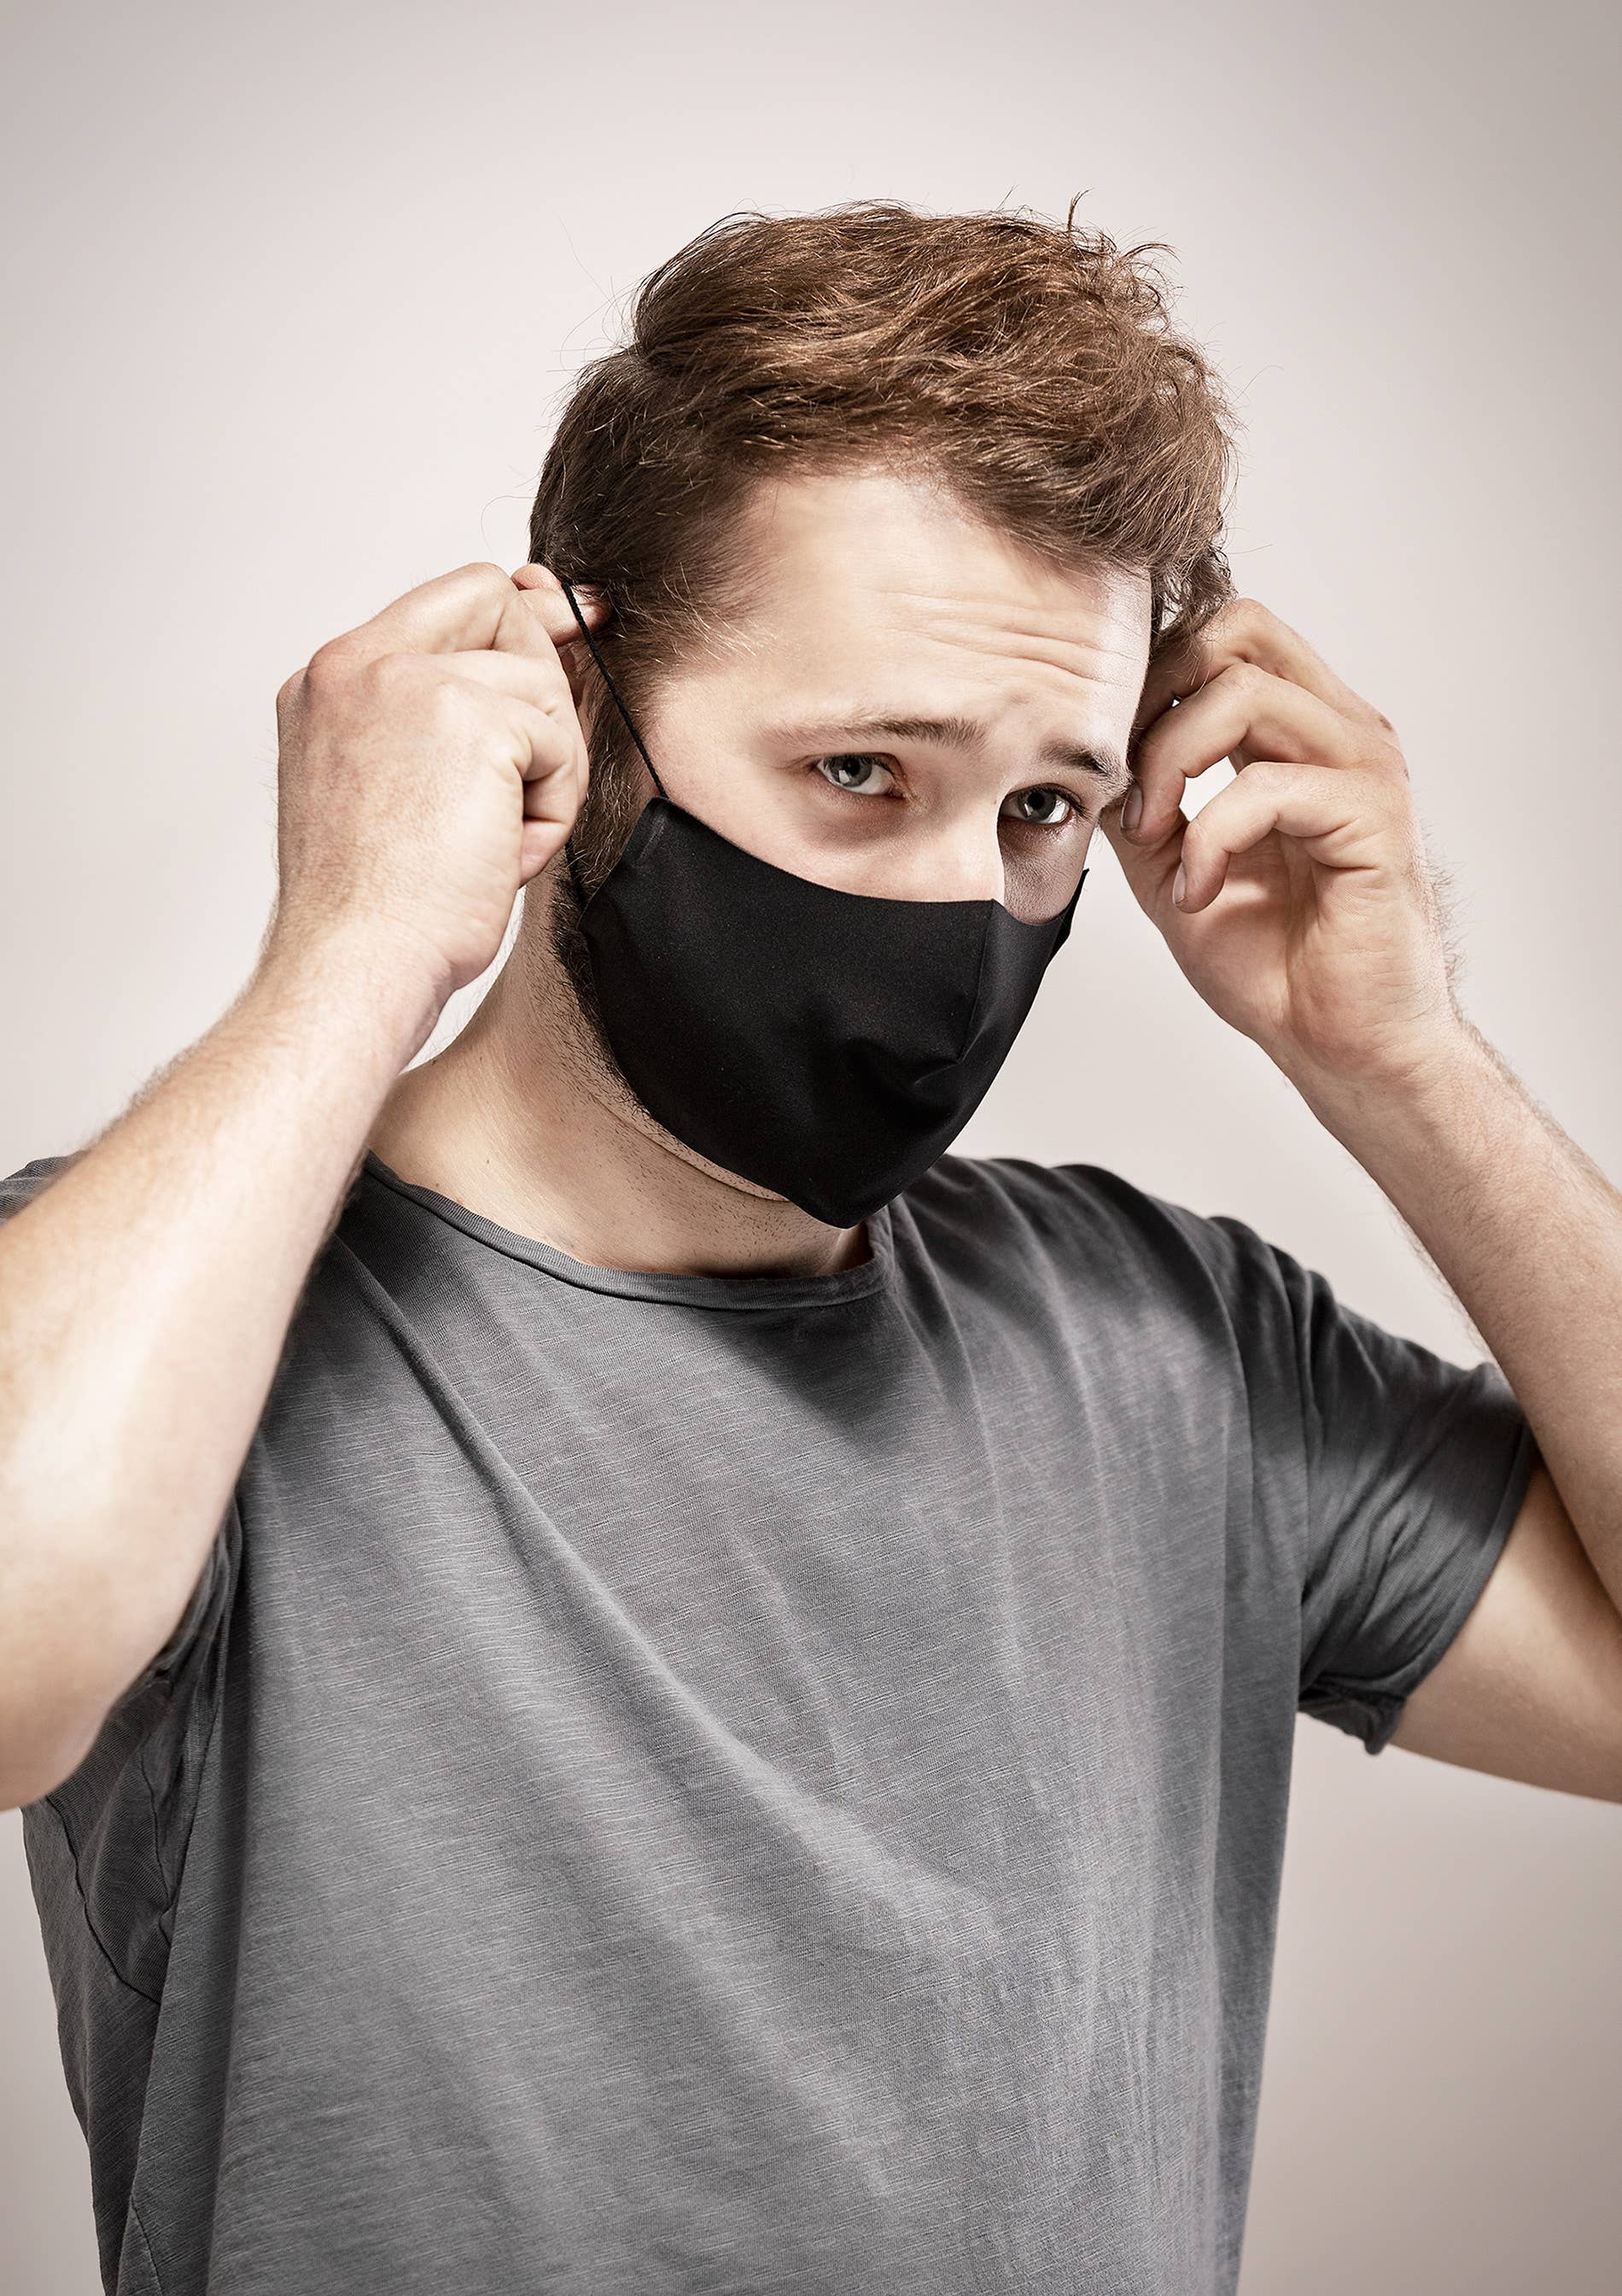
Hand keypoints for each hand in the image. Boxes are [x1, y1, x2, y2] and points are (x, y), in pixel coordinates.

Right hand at [268, 560, 607, 1018]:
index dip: (521, 619)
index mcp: (331, 681)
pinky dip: (550, 811)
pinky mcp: (468, 717)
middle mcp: (356, 664)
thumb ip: (448, 708)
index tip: (567, 633)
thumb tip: (546, 620)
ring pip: (541, 690)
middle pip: (504, 610)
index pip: (454, 598)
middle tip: (522, 790)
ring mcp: (408, 682)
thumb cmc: (380, 907)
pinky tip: (499, 855)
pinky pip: (558, 744)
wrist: (356, 964)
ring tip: (492, 843)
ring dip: (545, 775)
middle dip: (541, 698)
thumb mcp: (399, 784)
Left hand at [1103, 598, 1462, 1094]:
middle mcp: (1338, 730)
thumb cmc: (1273, 962)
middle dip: (1159, 697)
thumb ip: (1140, 800)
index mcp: (1299, 730)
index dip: (1152, 678)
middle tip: (1132, 784)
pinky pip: (1266, 785)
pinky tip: (1199, 893)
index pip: (1224, 635)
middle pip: (1239, 629)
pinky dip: (1210, 838)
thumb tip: (1086, 756)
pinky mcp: (1374, 815)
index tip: (1112, 762)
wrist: (1337, 1042)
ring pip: (1244, 693)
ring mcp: (1363, 766)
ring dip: (1171, 765)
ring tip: (1158, 842)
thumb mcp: (1172, 865)